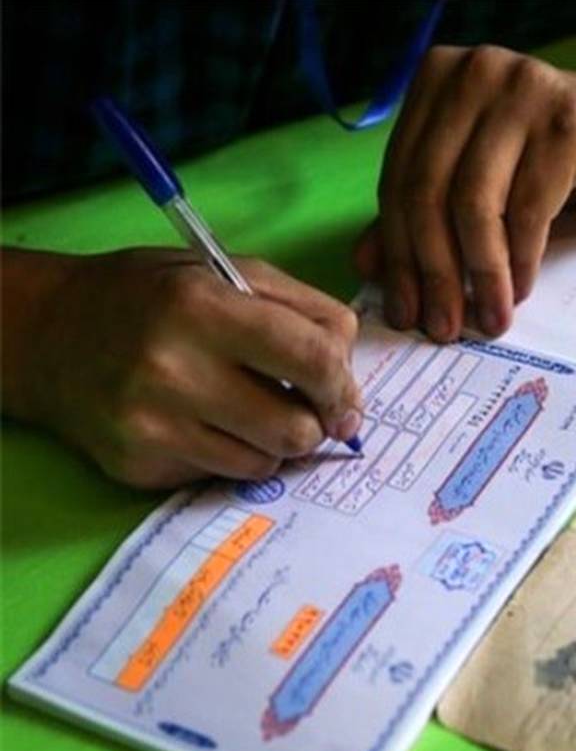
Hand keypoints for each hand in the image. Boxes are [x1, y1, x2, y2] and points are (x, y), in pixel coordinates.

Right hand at [2, 248, 362, 488]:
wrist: (51, 335)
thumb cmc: (158, 297)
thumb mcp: (231, 274)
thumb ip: (307, 312)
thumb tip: (350, 382)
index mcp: (203, 305)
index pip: (311, 359)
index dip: (344, 386)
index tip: (346, 399)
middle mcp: (172, 367)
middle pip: (296, 427)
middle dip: (314, 422)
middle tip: (303, 408)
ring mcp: (151, 423)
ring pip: (267, 462)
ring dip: (275, 442)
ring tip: (250, 409)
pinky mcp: (138, 465)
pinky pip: (224, 476)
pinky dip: (234, 454)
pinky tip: (207, 424)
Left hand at [355, 44, 575, 340]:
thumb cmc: (560, 163)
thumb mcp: (484, 186)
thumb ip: (425, 214)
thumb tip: (369, 266)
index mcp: (439, 79)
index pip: (400, 178)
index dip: (397, 255)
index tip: (403, 312)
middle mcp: (475, 73)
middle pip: (430, 190)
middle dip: (433, 272)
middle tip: (442, 327)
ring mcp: (523, 90)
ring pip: (475, 202)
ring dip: (478, 275)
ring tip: (486, 319)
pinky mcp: (569, 121)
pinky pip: (528, 208)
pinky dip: (519, 259)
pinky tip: (519, 290)